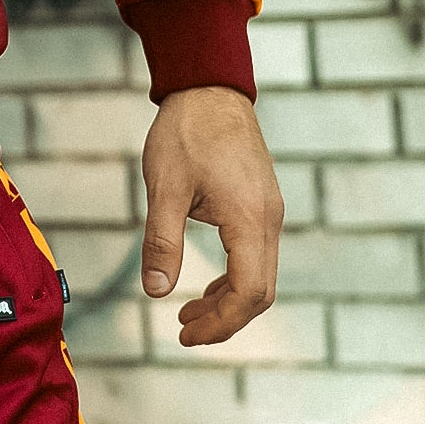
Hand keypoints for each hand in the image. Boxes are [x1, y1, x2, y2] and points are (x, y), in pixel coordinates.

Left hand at [140, 86, 282, 346]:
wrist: (209, 88)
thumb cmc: (186, 133)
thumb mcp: (164, 187)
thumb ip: (161, 242)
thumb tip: (155, 292)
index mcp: (249, 219)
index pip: (249, 293)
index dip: (221, 324)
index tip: (185, 335)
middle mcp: (269, 220)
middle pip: (260, 293)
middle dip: (224, 320)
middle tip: (182, 332)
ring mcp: (269, 212)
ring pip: (260, 276)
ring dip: (228, 301)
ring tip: (187, 314)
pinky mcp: (261, 204)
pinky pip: (256, 255)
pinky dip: (233, 278)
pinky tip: (206, 284)